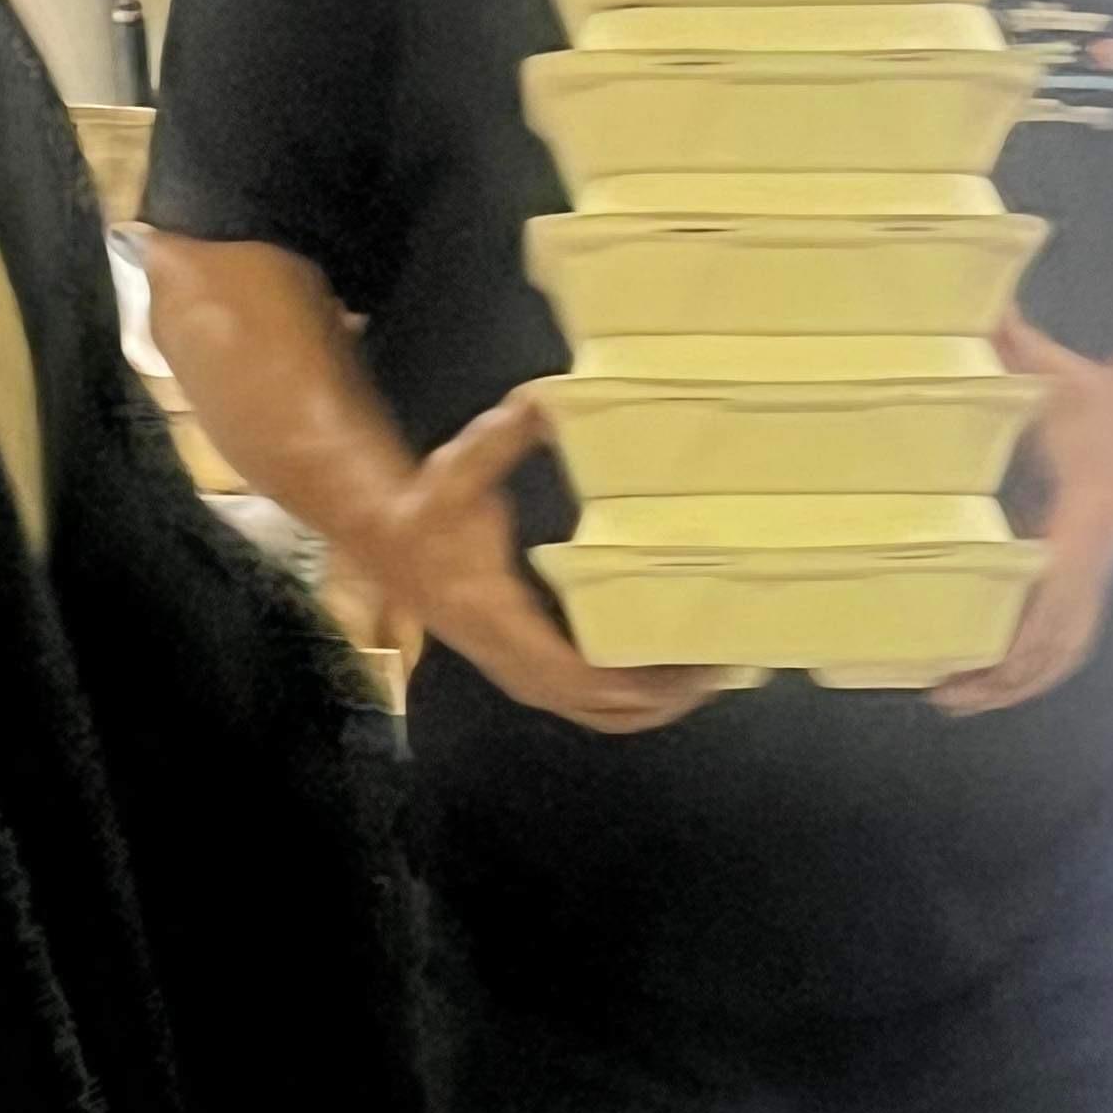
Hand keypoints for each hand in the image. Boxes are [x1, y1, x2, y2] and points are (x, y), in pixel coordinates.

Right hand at [372, 391, 727, 737]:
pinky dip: (637, 701)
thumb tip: (544, 397)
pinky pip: (592, 704)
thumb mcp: (461, 468)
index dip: (635, 681)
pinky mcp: (532, 671)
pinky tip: (675, 677)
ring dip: (659, 704)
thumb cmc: (429, 512)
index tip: (687, 668)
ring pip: (601, 715)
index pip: (576, 674)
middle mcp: (514, 662)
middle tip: (722, 667)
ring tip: (713, 675)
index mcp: (499, 621)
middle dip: (666, 695)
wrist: (390, 544)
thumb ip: (504, 436)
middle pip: (603, 706)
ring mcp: (523, 674)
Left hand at [934, 318, 1112, 718]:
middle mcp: (1090, 561)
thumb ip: (1014, 343)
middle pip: (1057, 644)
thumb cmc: (1092, 400)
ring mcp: (1091, 576)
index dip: (1025, 633)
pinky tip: (988, 682)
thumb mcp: (1053, 370)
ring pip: (1062, 651)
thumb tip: (985, 306)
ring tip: (956, 701)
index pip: (1059, 592)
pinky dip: (1029, 668)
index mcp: (1082, 520)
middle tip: (945, 696)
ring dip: (1015, 685)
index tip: (982, 661)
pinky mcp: (1084, 578)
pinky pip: (1063, 638)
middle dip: (1006, 679)